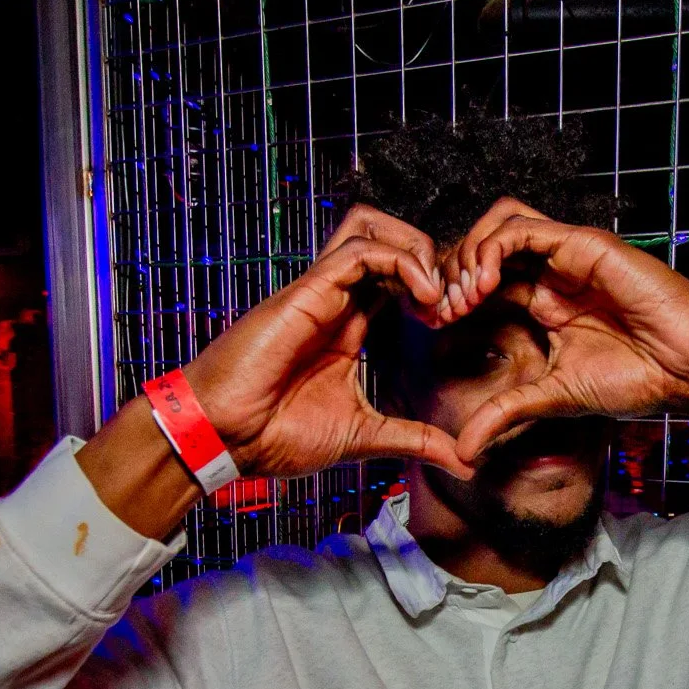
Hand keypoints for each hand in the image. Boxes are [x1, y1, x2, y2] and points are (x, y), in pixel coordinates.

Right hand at [183, 206, 470, 480]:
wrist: (225, 437)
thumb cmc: (275, 435)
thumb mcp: (364, 436)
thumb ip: (414, 439)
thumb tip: (463, 462)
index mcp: (348, 325)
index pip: (396, 276)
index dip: (433, 287)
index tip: (453, 322)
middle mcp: (335, 299)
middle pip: (387, 237)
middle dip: (432, 260)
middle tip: (452, 304)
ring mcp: (320, 290)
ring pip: (372, 226)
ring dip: (416, 250)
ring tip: (435, 295)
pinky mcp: (308, 290)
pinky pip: (360, 248)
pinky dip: (401, 261)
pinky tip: (421, 298)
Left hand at [432, 199, 688, 460]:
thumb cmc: (637, 378)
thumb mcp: (553, 398)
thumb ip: (506, 414)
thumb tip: (462, 453)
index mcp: (541, 303)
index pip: (479, 283)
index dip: (448, 298)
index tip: (430, 326)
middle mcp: (550, 273)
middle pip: (480, 249)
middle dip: (449, 275)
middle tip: (438, 310)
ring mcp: (565, 255)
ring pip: (496, 225)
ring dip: (468, 255)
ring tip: (462, 296)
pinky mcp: (581, 243)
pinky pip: (521, 226)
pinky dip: (492, 248)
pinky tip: (485, 282)